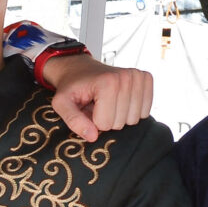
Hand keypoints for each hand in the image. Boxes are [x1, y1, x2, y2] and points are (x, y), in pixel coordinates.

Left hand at [39, 54, 154, 141]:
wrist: (81, 69)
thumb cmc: (71, 87)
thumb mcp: (61, 103)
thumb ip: (73, 120)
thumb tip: (93, 136)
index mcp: (107, 82)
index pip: (106, 124)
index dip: (93, 121)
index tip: (88, 108)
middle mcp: (126, 77)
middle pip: (121, 123)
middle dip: (107, 119)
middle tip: (97, 104)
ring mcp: (138, 76)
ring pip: (134, 119)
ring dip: (119, 116)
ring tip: (108, 102)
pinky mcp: (146, 79)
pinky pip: (145, 111)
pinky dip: (131, 111)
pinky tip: (121, 100)